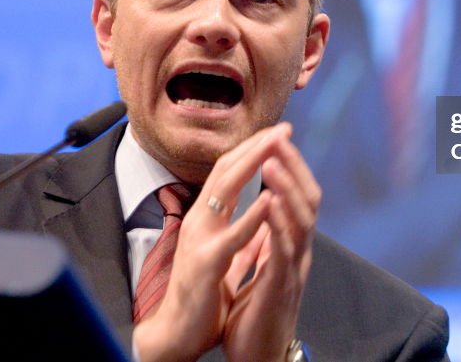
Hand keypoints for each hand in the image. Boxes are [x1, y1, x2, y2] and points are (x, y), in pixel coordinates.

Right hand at [133, 124, 293, 361]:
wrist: (176, 334)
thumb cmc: (201, 296)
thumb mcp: (223, 256)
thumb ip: (241, 235)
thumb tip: (261, 215)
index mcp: (206, 218)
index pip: (228, 171)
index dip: (252, 149)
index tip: (278, 132)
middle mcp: (199, 220)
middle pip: (227, 170)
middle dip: (257, 145)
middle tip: (283, 126)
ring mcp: (200, 239)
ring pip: (226, 190)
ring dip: (254, 164)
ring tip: (278, 144)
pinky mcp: (205, 264)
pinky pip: (232, 236)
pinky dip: (251, 215)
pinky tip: (269, 199)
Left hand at [223, 130, 319, 361]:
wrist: (258, 358)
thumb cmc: (258, 316)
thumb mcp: (265, 269)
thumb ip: (271, 239)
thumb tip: (270, 208)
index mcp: (292, 246)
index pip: (299, 196)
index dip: (291, 166)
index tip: (277, 137)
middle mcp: (299, 253)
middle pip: (308, 199)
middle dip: (294, 165)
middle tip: (280, 135)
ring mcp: (294, 269)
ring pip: (300, 220)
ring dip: (286, 187)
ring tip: (272, 159)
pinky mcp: (281, 287)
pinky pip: (283, 250)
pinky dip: (278, 223)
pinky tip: (268, 202)